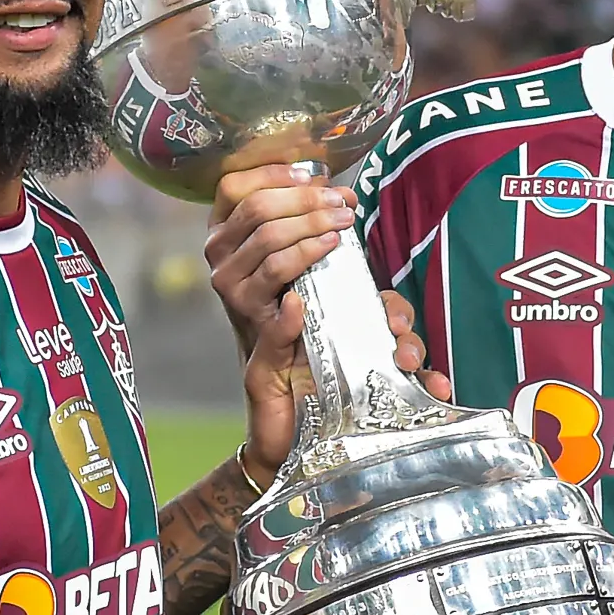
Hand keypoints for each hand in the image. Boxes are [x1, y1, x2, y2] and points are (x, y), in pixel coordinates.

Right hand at [208, 164, 351, 353]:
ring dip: (311, 225)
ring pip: (270, 237)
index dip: (270, 174)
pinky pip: (277, 270)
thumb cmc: (281, 281)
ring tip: (341, 224)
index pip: (233, 186)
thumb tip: (341, 195)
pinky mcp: (246, 303)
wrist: (271, 337)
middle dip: (304, 200)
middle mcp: (216, 249)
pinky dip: (306, 254)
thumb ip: (303, 212)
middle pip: (257, 208)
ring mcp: (228, 278)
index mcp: (220, 225)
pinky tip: (329, 247)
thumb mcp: (283, 241)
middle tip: (338, 204)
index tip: (308, 175)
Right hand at [219, 165, 448, 483]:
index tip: (320, 178)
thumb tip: (376, 248)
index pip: (237, 197)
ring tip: (336, 237)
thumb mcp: (347, 317)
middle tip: (344, 212)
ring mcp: (248, 326)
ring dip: (302, 242)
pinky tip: (300, 307)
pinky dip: (286, 316)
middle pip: (255, 221)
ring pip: (261, 261)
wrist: (299, 436)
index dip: (272, 178)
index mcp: (252, 265)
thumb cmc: (323, 367)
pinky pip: (270, 330)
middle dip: (304, 206)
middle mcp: (241, 288)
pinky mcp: (261, 367)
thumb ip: (365, 290)